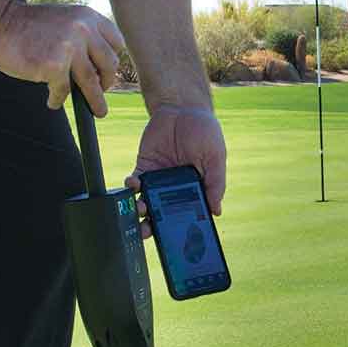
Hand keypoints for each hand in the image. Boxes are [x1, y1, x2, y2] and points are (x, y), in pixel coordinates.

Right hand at [0, 0, 125, 114]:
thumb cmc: (27, 24)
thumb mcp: (64, 18)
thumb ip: (82, 33)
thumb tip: (97, 67)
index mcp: (87, 16)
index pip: (116, 42)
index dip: (113, 59)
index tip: (107, 71)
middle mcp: (83, 29)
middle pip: (109, 64)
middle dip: (107, 81)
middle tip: (102, 91)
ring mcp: (70, 48)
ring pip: (91, 82)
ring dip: (95, 101)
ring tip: (98, 112)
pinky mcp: (54, 66)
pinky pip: (63, 90)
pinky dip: (58, 99)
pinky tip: (52, 102)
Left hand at [124, 105, 225, 239]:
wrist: (183, 107)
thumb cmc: (205, 132)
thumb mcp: (216, 157)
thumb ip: (216, 183)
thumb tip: (217, 211)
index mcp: (194, 189)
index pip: (186, 214)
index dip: (180, 227)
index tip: (175, 239)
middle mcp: (174, 189)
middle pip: (162, 213)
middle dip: (154, 225)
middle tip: (149, 232)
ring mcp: (158, 179)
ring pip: (145, 202)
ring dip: (140, 210)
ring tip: (141, 210)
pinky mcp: (144, 166)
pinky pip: (134, 183)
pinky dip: (130, 187)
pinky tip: (133, 185)